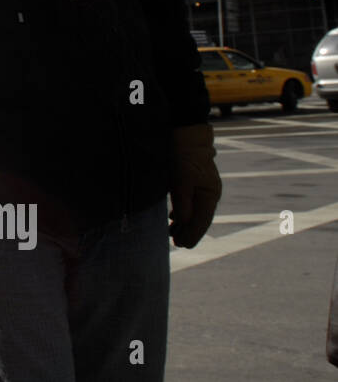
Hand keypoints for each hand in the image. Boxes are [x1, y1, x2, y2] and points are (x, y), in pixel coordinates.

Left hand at [169, 123, 219, 247]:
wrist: (187, 136)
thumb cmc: (184, 157)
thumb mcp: (181, 180)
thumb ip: (183, 201)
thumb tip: (185, 222)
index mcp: (210, 194)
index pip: (202, 221)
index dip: (192, 234)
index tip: (182, 245)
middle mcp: (210, 193)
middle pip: (200, 218)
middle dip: (189, 232)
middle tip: (177, 244)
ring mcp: (204, 188)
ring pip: (195, 211)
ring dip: (185, 223)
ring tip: (172, 233)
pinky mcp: (195, 182)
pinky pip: (191, 202)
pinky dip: (183, 212)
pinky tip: (174, 217)